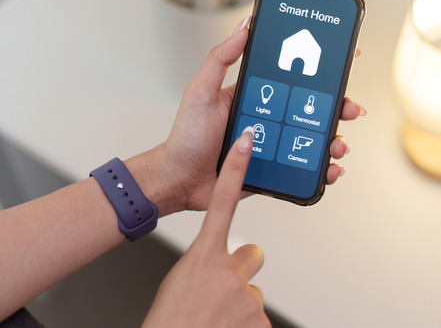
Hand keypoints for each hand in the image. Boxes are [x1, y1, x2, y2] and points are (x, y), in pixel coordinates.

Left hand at [130, 16, 365, 215]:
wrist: (179, 180)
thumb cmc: (186, 136)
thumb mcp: (201, 90)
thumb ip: (221, 58)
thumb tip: (245, 24)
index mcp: (259, 95)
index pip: (296, 77)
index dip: (322, 67)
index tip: (346, 56)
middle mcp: (272, 118)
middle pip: (315, 109)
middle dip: (340, 107)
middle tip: (351, 108)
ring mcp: (277, 144)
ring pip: (316, 139)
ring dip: (335, 140)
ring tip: (339, 145)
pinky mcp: (277, 169)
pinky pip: (306, 168)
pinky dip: (324, 169)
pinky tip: (331, 169)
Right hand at [143, 130, 269, 327]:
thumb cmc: (170, 321)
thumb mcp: (180, 283)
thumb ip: (205, 266)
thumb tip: (222, 270)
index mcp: (202, 257)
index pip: (223, 202)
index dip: (235, 169)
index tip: (246, 141)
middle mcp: (228, 271)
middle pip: (252, 254)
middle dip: (242, 271)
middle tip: (220, 293)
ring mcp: (246, 297)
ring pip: (253, 291)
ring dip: (238, 306)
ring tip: (215, 320)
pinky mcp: (261, 321)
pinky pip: (260, 318)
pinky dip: (245, 326)